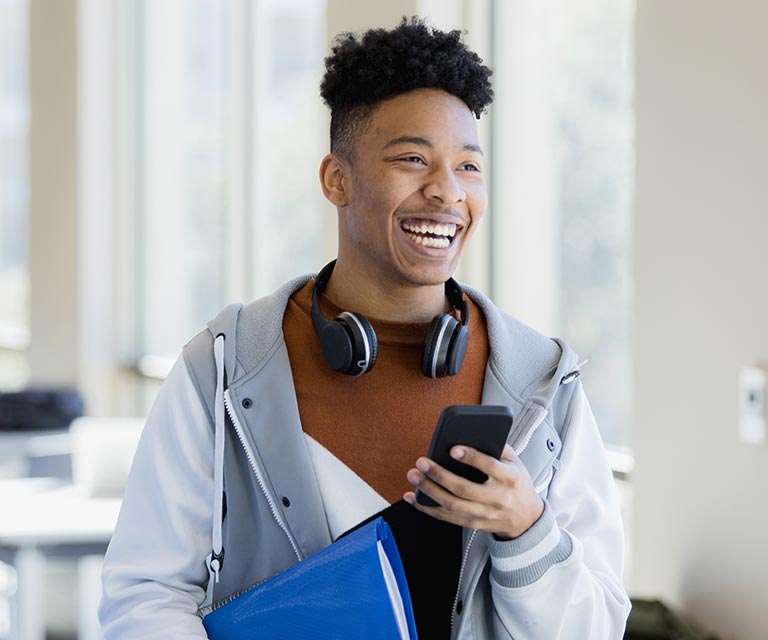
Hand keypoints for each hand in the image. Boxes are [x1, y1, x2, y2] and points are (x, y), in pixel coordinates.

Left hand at [403, 444, 543, 539]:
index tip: (453, 449)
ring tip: (414, 476)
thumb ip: (496, 447)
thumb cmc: (517, 483)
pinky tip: (413, 497)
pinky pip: (446, 517)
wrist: (527, 518)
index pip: (490, 467)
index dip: (471, 458)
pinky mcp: (473, 524)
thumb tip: (470, 433)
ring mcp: (484, 514)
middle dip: (439, 475)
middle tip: (422, 462)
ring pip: (452, 505)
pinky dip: (427, 508)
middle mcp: (497, 499)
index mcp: (510, 479)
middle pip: (464, 489)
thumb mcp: (515, 462)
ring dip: (429, 491)